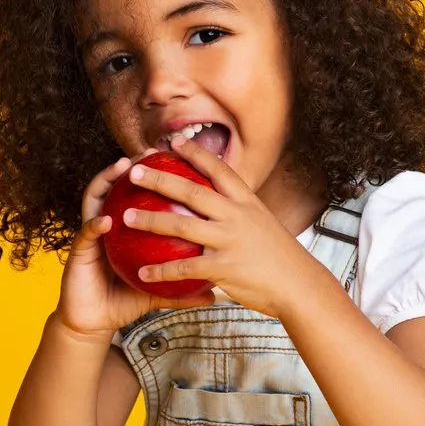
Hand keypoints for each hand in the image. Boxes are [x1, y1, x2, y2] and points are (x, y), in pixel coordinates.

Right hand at [56, 147, 216, 344]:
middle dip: (132, 167)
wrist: (95, 321)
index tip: (176, 161)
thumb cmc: (127, 301)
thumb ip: (183, 288)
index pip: (141, 199)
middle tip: (147, 153)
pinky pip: (87, 234)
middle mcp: (110, 225)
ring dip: (106, 181)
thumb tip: (216, 293)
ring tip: (121, 169)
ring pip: (96, 200)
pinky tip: (106, 221)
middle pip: (120, 189)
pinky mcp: (78, 251)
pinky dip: (95, 225)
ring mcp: (93, 234)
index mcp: (128, 231)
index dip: (156, 178)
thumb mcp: (158, 291)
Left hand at [117, 134, 321, 318]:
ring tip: (125, 218)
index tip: (173, 140)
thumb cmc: (278, 255)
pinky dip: (160, 271)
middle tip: (133, 171)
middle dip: (159, 179)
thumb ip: (237, 211)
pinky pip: (184, 268)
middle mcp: (236, 215)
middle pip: (190, 191)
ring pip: (181, 225)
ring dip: (150, 220)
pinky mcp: (223, 268)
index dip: (194, 152)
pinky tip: (142, 274)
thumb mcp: (261, 222)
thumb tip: (215, 203)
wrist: (299, 285)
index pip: (217, 168)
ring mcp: (229, 240)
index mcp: (245, 201)